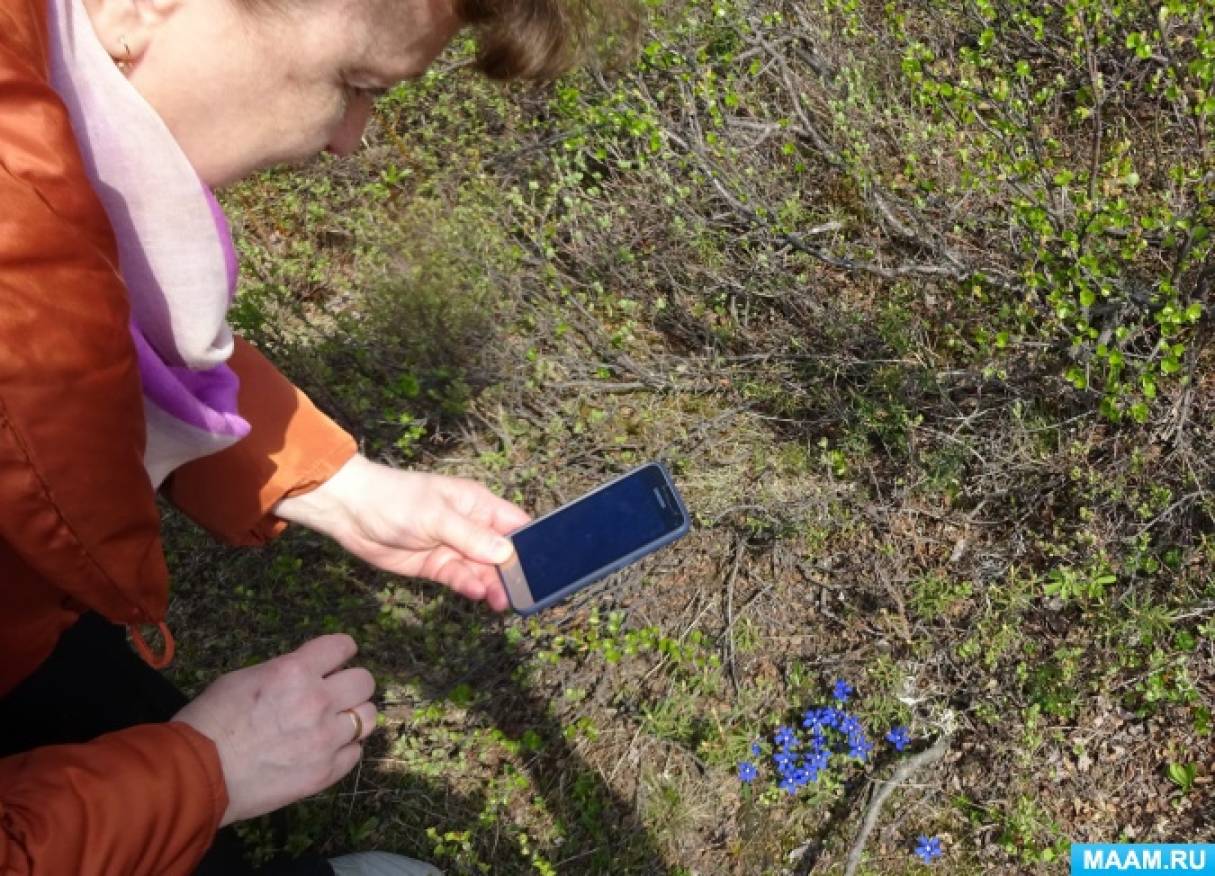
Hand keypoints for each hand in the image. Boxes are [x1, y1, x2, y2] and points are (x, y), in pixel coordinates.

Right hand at [173, 634, 375, 826]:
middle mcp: (317, 701)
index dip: (342, 651)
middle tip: (337, 693)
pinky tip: (325, 750)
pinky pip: (354, 754)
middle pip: (364, 682)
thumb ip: (284, 672)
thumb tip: (305, 673)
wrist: (197, 774)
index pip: (342, 647)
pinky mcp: (325, 773)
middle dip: (351, 684)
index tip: (339, 658)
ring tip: (335, 723)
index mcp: (295, 671)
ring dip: (353, 717)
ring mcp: (325, 739)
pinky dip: (343, 750)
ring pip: (367, 718)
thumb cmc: (210, 722)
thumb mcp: (244, 677)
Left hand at [273, 455, 531, 610]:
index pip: (516, 526)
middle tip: (523, 595)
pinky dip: (468, 587)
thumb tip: (506, 552)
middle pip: (502, 554)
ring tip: (500, 603)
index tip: (546, 568)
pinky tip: (476, 594)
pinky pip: (460, 579)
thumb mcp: (437, 516)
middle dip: (513, 573)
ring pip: (482, 571)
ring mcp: (454, 548)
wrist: (351, 512)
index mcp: (478, 505)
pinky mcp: (436, 566)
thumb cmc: (396, 500)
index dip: (531, 545)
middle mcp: (471, 527)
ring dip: (492, 585)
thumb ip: (471, 536)